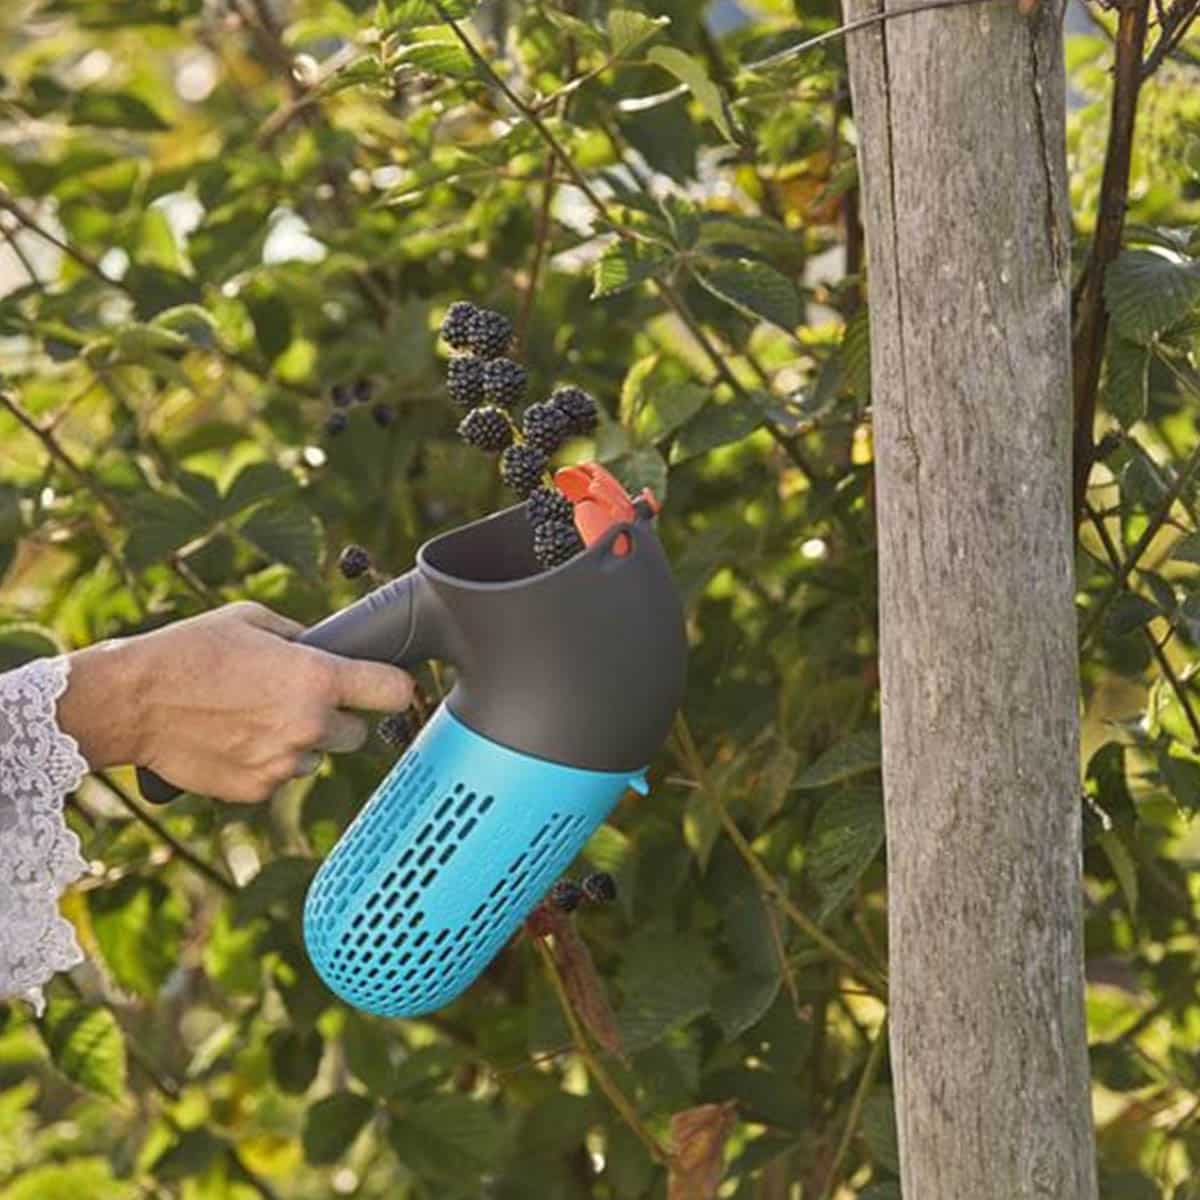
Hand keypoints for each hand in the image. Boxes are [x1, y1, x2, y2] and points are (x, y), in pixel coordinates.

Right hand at [59, 602, 413, 802]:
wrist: (131, 701)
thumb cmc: (189, 650)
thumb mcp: (254, 621)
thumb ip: (302, 638)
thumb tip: (329, 647)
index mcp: (317, 678)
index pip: (394, 691)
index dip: (395, 687)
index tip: (388, 687)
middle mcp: (309, 725)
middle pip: (359, 733)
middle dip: (338, 718)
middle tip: (302, 700)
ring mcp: (284, 762)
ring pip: (317, 756)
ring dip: (301, 742)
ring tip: (255, 717)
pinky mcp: (257, 789)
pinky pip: (280, 775)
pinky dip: (266, 762)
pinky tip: (234, 738)